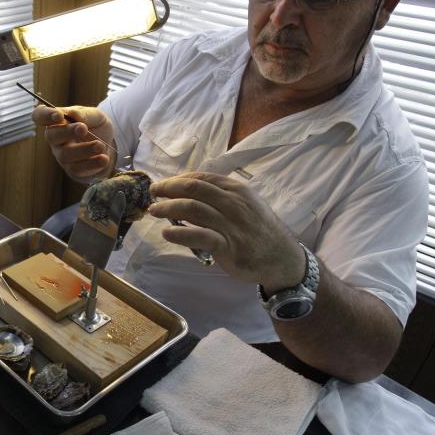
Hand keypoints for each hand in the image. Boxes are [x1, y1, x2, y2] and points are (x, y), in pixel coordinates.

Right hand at [31, 104, 114, 179]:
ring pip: (66, 154)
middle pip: (52, 135)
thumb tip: (74, 115)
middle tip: (83, 128)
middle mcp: (56, 138)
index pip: (40, 116)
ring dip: (84, 149)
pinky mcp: (73, 169)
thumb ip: (85, 114)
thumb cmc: (95, 126)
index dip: (45, 115)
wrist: (108, 146)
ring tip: (100, 146)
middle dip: (67, 131)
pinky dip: (92, 163)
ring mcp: (62, 155)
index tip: (58, 115)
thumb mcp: (95, 115)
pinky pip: (78, 168)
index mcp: (57, 121)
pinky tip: (103, 158)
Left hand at [147, 172, 305, 290]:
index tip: (163, 185)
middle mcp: (233, 203)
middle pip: (193, 189)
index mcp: (236, 190)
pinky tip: (167, 233)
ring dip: (168, 208)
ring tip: (154, 210)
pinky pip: (199, 236)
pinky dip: (180, 233)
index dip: (177, 179)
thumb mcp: (244, 205)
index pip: (201, 178)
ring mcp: (231, 224)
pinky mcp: (228, 247)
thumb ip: (219, 198)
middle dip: (168, 189)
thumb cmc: (258, 229)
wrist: (281, 257)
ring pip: (193, 209)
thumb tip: (186, 194)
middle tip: (153, 193)